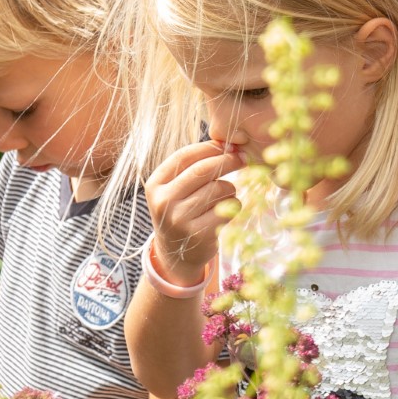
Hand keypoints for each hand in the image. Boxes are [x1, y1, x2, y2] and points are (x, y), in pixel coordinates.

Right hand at [144, 138, 244, 284]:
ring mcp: (180, 220)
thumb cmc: (181, 212)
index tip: (226, 145)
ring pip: (218, 189)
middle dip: (227, 161)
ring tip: (226, 194)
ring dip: (230, 188)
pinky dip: (234, 206)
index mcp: (155, 185)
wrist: (176, 254)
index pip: (184, 156)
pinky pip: (228, 209)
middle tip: (242, 158)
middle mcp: (164, 202)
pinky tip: (227, 211)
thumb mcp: (175, 190)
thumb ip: (193, 167)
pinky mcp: (199, 235)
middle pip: (202, 171)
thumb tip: (227, 143)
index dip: (208, 148)